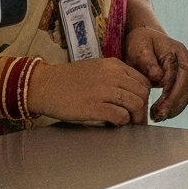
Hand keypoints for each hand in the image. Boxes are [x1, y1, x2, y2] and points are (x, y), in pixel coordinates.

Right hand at [30, 55, 151, 126]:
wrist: (43, 85)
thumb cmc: (67, 80)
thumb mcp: (96, 69)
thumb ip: (116, 77)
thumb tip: (133, 93)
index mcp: (113, 65)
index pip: (143, 81)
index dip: (144, 96)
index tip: (139, 106)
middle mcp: (111, 75)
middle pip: (142, 94)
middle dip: (142, 109)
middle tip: (137, 120)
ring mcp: (103, 90)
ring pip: (135, 104)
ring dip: (134, 117)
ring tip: (127, 123)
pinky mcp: (94, 106)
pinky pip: (121, 116)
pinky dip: (122, 122)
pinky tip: (114, 123)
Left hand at [125, 26, 187, 120]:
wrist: (144, 40)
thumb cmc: (140, 42)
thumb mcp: (140, 47)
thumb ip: (148, 62)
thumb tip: (158, 78)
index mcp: (180, 53)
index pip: (180, 76)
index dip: (172, 92)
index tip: (160, 105)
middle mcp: (186, 64)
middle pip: (186, 88)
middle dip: (173, 104)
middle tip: (157, 116)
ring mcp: (185, 74)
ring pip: (185, 96)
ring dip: (173, 109)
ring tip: (156, 117)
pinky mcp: (179, 83)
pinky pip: (180, 98)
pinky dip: (171, 108)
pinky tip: (159, 115)